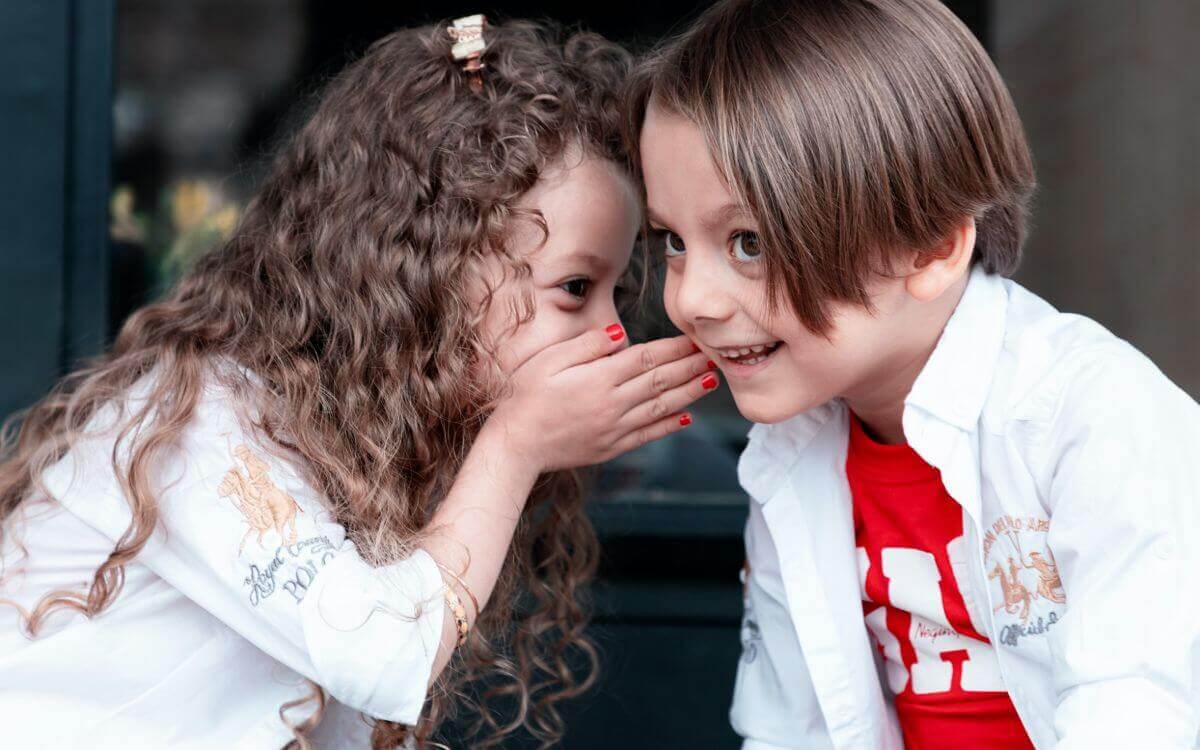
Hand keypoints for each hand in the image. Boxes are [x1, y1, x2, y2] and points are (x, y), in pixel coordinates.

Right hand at [485, 325, 717, 473]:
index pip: (646, 358)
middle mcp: (613, 404)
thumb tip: (622, 333)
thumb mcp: (549, 360)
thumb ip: (588, 346)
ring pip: (660, 407)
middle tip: (715, 356)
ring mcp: (614, 428)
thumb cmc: (524, 396)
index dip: (674, 348)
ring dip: (689, 394)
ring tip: (711, 382)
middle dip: (690, 367)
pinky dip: (668, 426)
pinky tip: (686, 418)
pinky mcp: (611, 447)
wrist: (515, 445)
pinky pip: (647, 435)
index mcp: (599, 378)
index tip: (694, 339)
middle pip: (660, 381)